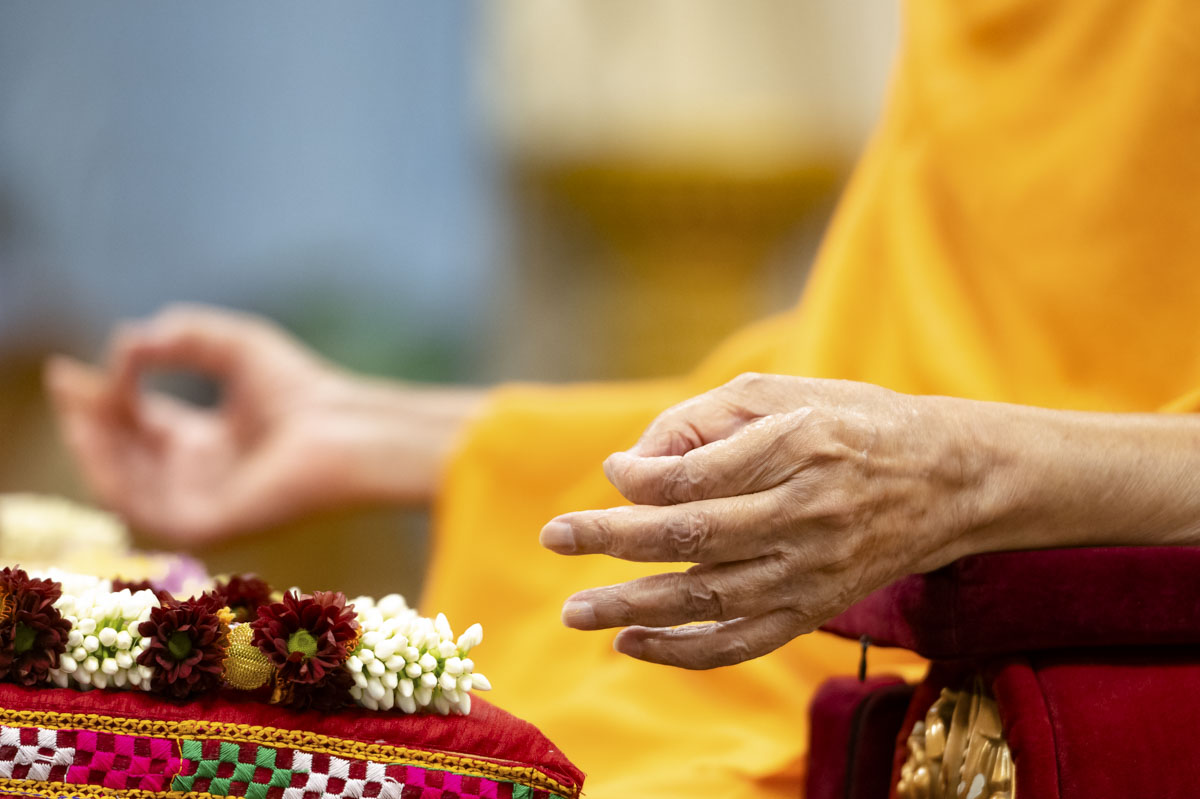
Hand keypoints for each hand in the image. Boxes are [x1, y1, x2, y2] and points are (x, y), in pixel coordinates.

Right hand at [47, 304, 483, 545]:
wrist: (345, 427)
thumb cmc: (301, 387)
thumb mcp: (231, 345)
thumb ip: (178, 335)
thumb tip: (125, 342)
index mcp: (209, 444)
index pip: (139, 426)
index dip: (104, 399)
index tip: (72, 369)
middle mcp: (201, 478)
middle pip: (125, 455)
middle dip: (90, 421)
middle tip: (69, 383)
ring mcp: (202, 504)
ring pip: (124, 486)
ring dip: (94, 447)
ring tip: (81, 406)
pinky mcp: (206, 526)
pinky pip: (142, 511)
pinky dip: (114, 477)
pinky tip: (103, 438)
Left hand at [540, 373, 985, 668]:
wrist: (945, 480)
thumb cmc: (849, 423)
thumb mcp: (781, 392)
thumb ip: (703, 419)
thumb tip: (629, 468)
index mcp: (799, 444)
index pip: (700, 475)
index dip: (643, 478)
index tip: (613, 474)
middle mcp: (807, 512)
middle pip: (695, 537)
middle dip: (613, 539)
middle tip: (554, 538)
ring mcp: (813, 568)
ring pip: (710, 599)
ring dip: (634, 607)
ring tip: (576, 611)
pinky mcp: (815, 607)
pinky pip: (743, 642)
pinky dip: (684, 651)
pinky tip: (632, 644)